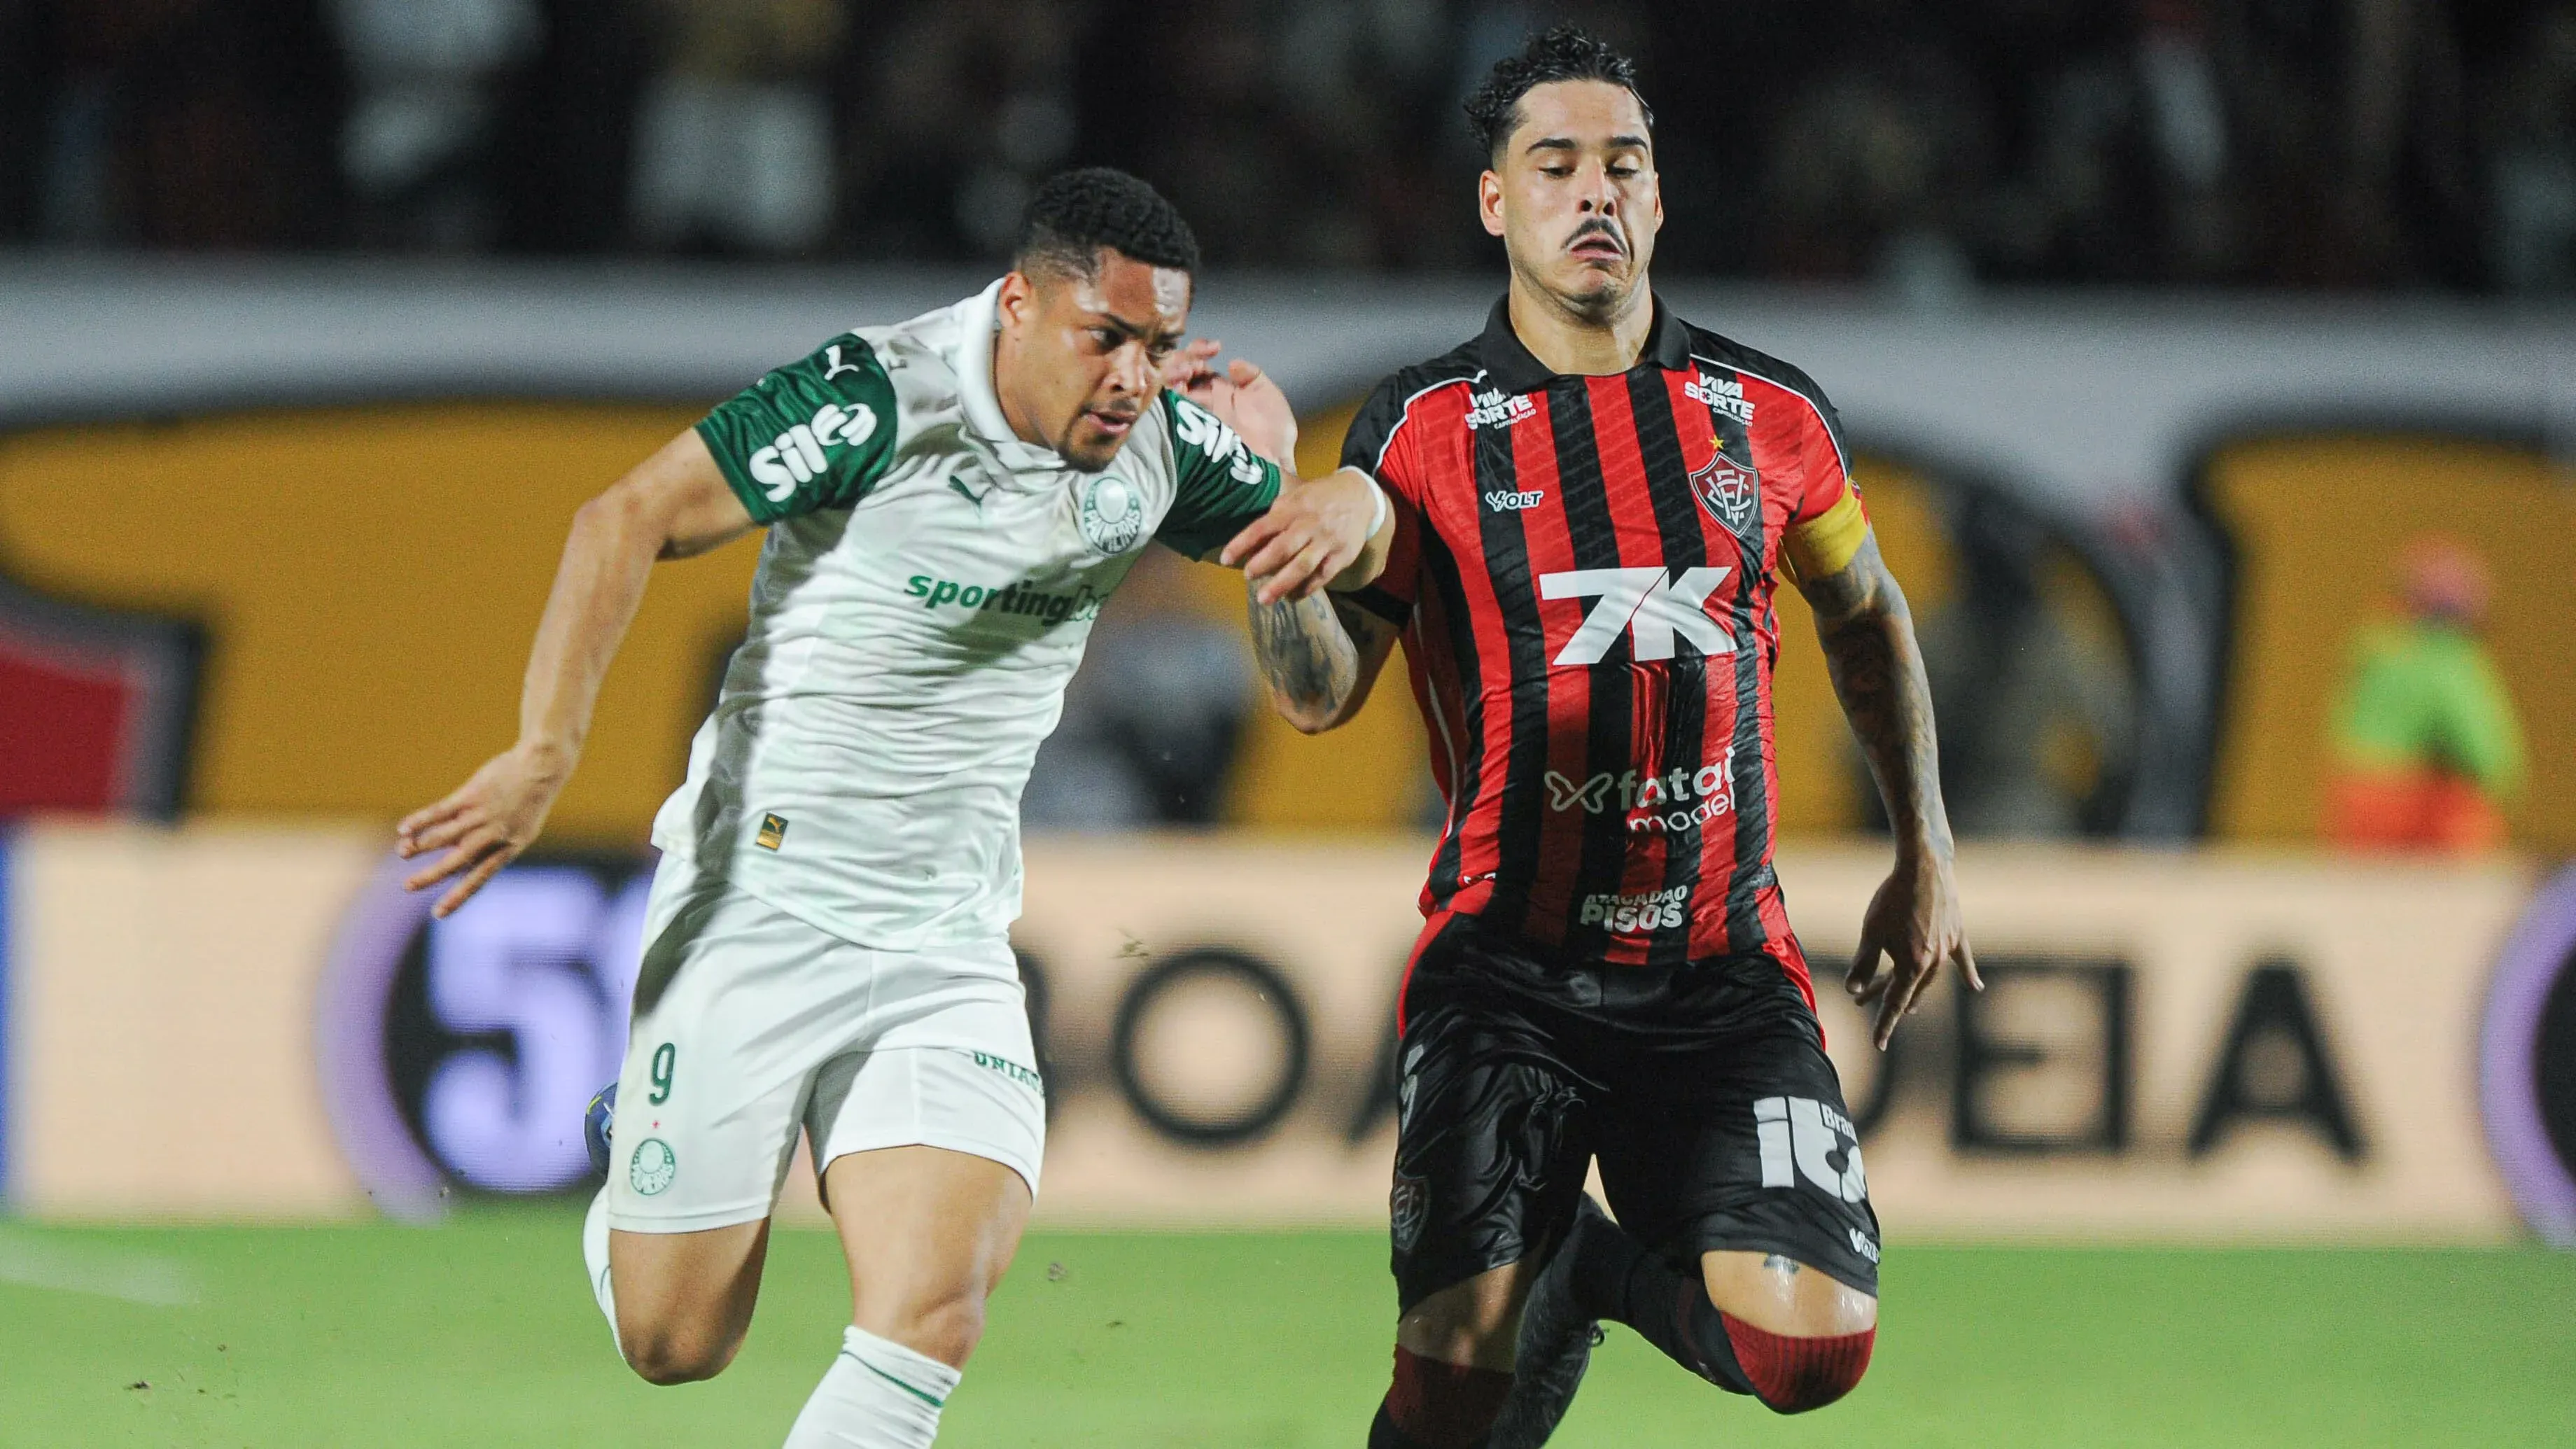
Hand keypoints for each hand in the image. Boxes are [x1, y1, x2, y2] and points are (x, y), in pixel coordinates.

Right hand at [395, 742, 570, 916]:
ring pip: (446, 835)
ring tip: (402, 852)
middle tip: (407, 887)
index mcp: (510, 847)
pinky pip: (441, 810)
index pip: (480, 877)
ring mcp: (483, 813)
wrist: (544, 765)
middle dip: (432, 876)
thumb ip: (490, 847)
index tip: (438, 914)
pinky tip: (404, 829)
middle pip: (459, 860)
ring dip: (421, 845)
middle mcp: (495, 833)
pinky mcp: (472, 795)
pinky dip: (422, 820)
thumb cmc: (529, 801)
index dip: (458, 895)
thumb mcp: (520, 829)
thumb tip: (458, 866)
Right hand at [1166, 337, 1297, 465]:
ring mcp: (1194, 415)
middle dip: (1183, 360)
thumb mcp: (1268, 395)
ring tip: (1188, 371)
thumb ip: (1252, 375)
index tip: (1213, 348)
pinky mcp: (1188, 431)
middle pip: (1178, 372)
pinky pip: (1167, 410)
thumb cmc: (1274, 435)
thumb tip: (1232, 364)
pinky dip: (1168, 394)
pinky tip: (1179, 387)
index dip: (1200, 350)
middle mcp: (1202, 400)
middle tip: (1196, 363)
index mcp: (1219, 389)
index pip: (1198, 362)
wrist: (1274, 465)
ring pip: (1168, 387)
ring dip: (1174, 373)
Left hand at [1222, 468, 1378, 604]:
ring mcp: (1327, 542)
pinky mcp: (1341, 556)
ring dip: (1281, 584)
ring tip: (1264, 599)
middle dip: (1262, 565)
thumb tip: (1249, 545)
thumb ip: (1274, 520)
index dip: (1241, 544)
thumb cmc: (1319, 499)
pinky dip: (1305, 589)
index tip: (1225, 559)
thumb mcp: (1295, 498)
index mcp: (1293, 508)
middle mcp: (1309, 525)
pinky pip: (1321, 577)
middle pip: (1283, 548)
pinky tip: (1291, 597)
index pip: (1262, 527)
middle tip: (1247, 577)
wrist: (1361, 496)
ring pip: (1302, 566)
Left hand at [1845, 849, 1979, 1049]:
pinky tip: (1976, 987)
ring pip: (1929, 978)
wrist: (1924, 867)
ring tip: (1905, 1003)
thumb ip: (1863, 963)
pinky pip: (1963, 959)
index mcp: (1912, 966)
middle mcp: (1934, 963)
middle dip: (1886, 999)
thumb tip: (1852, 989)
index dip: (1884, 1024)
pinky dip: (1966, 973)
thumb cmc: (1893, 899)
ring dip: (1913, 989)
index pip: (1895, 1003)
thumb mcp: (1871, 932)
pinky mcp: (1957, 934)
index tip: (1878, 1044)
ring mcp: (1948, 949)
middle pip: (1909, 989)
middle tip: (1862, 1002)